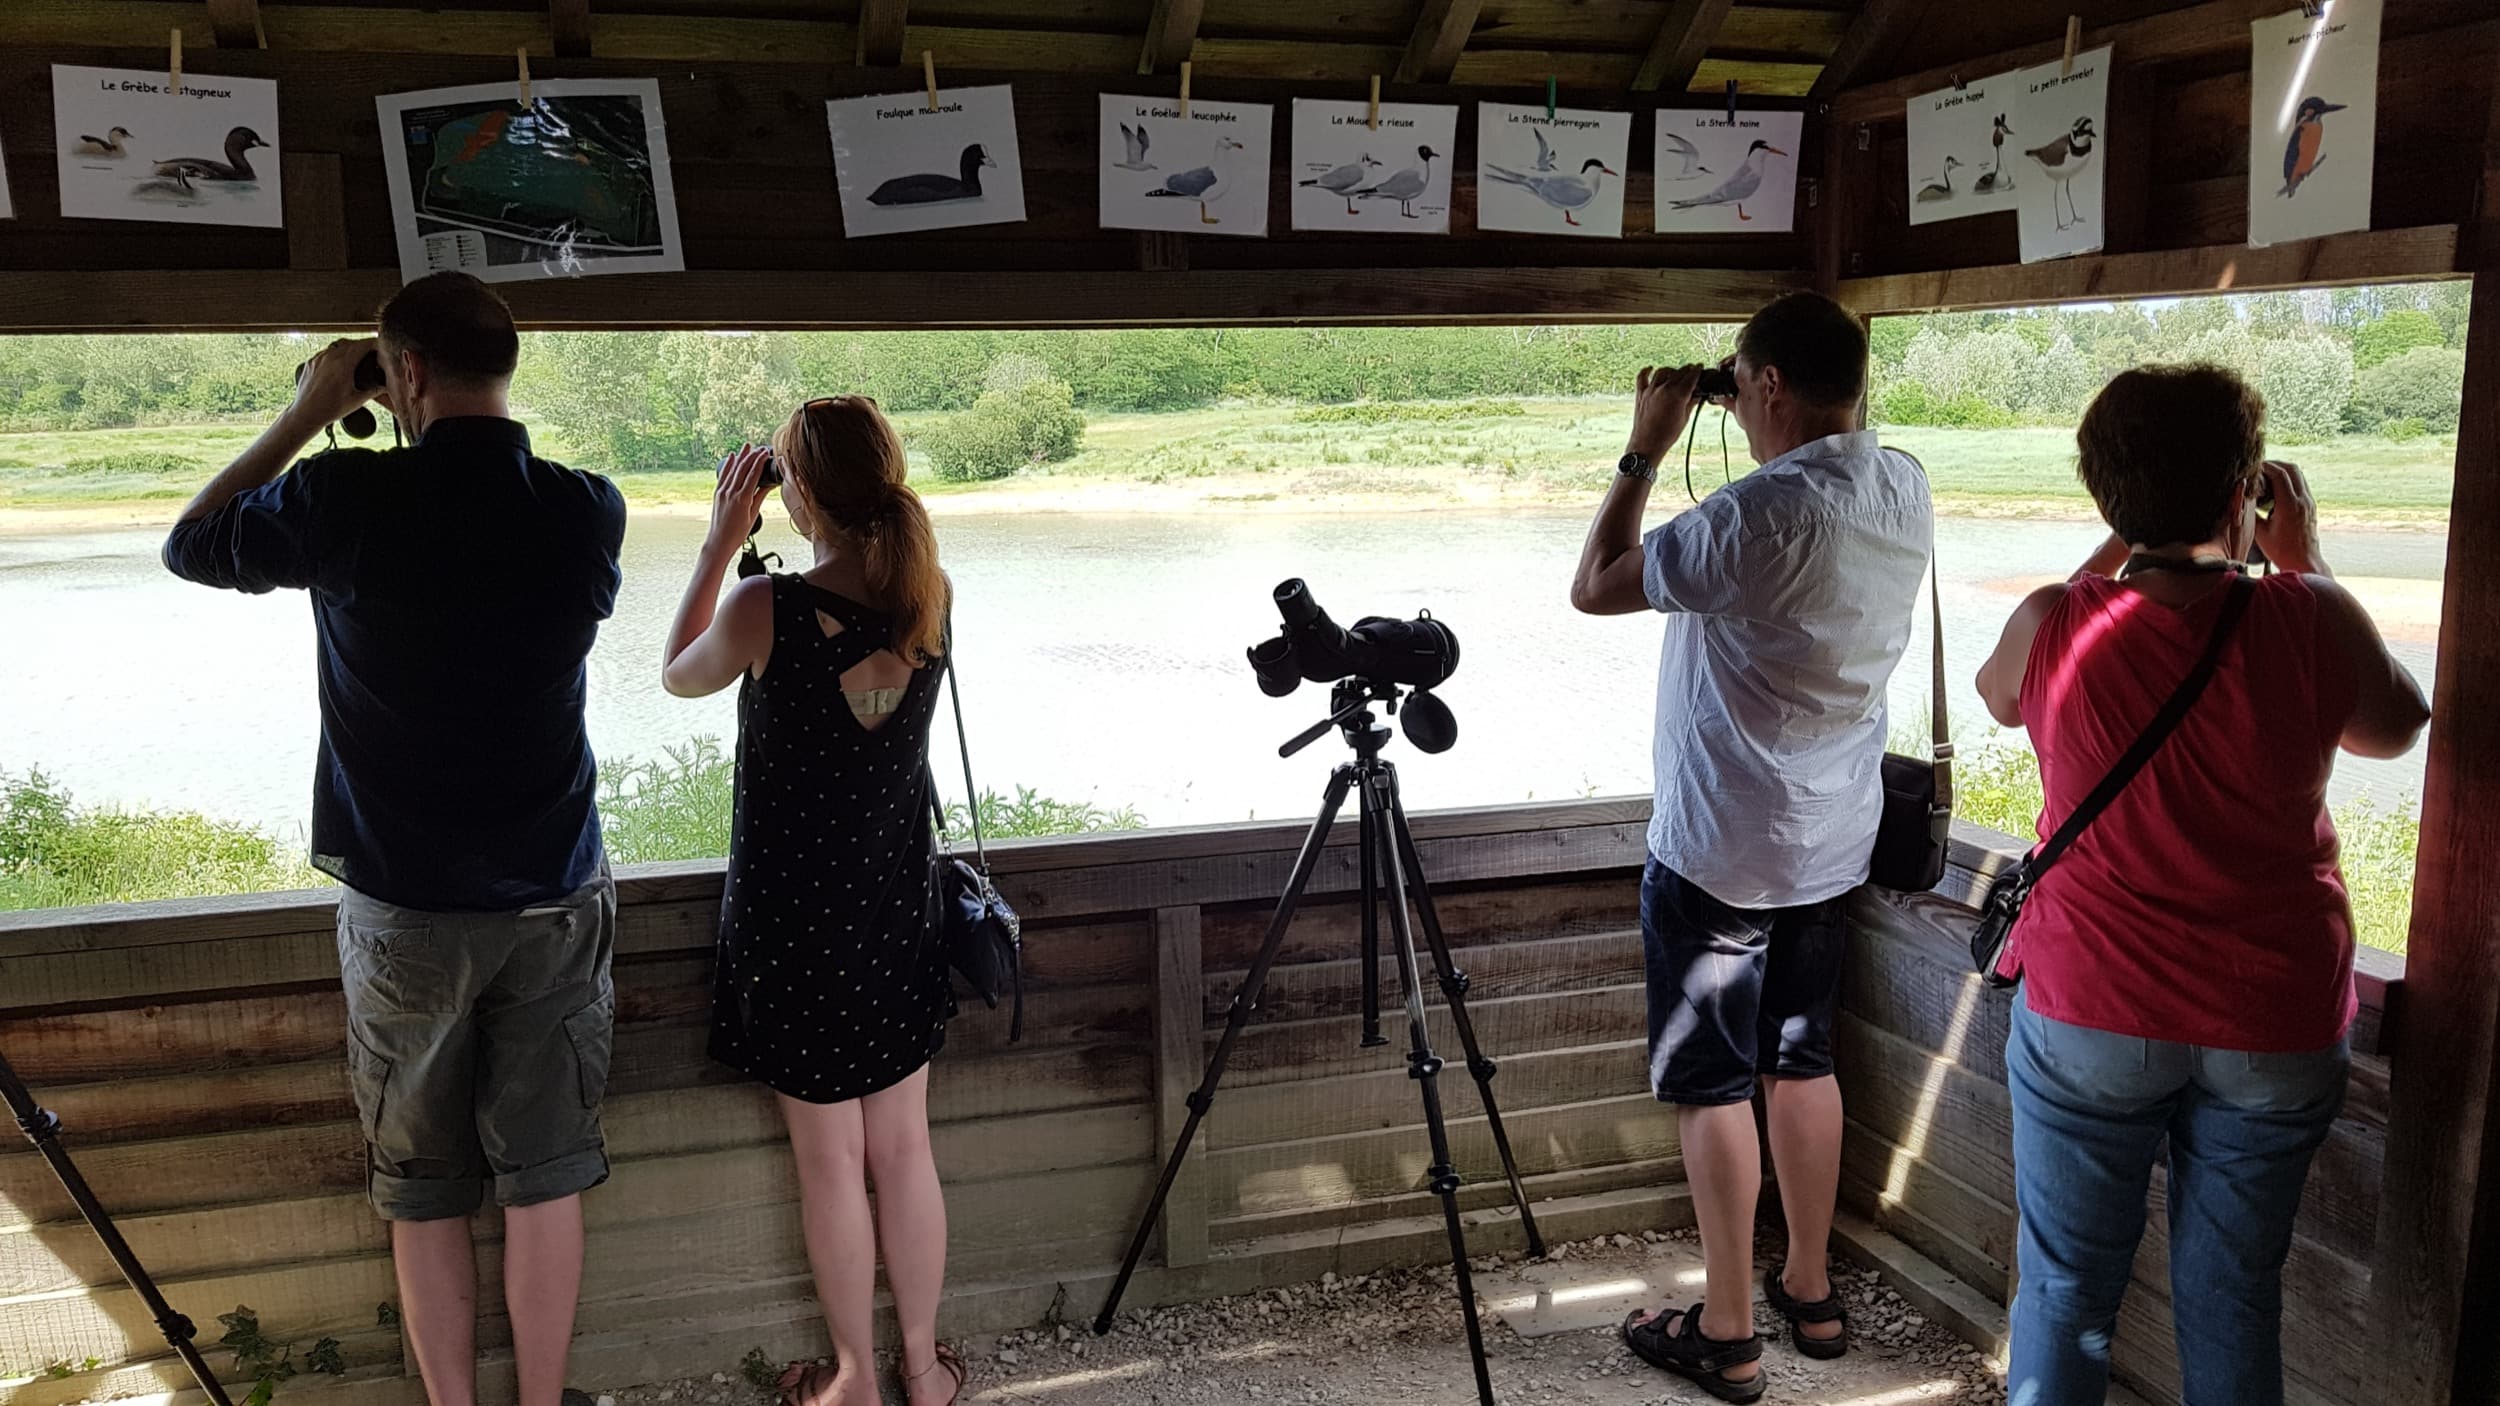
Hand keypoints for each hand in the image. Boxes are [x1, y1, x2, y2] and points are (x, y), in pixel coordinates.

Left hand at [288, 337, 378, 427]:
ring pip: (337, 346)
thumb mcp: (357, 400)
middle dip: (362, 346)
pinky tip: (339, 365)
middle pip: (350, 343)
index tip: (380, 346)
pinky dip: (335, 354)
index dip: (374, 344)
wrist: (306, 414)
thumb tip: (386, 387)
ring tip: (356, 358)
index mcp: (343, 364)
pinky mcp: (311, 363)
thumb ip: (374, 391)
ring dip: (348, 349)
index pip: (362, 345)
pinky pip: (326, 352)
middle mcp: (329, 358)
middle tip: (371, 352)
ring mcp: (318, 359)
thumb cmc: (329, 409)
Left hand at [707, 443, 773, 554]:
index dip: (760, 462)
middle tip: (760, 448)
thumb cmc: (738, 532)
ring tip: (747, 446)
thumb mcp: (753, 514)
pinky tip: (732, 456)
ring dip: (741, 456)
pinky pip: (724, 475)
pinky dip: (728, 464)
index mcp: (742, 499)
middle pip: (742, 469)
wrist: (719, 541)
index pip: (753, 475)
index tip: (766, 453)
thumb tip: (770, 484)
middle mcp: (731, 493)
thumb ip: (760, 496)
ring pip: (733, 469)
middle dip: (752, 456)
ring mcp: (722, 492)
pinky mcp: (717, 493)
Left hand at [1627, 364, 1703, 462]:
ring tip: (1675, 373)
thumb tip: (1698, 394)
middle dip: (1687, 370)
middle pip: (1679, 372)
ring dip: (1671, 370)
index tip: (1700, 368)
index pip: (1691, 376)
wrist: (1647, 444)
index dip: (1698, 370)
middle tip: (1692, 371)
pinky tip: (1651, 368)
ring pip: (1663, 371)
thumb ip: (1691, 402)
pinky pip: (1642, 377)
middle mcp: (1664, 389)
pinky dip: (1646, 371)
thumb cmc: (1668, 434)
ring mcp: (1650, 390)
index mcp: (1678, 394)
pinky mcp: (1640, 394)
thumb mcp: (1685, 418)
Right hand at [2253, 459, 2324, 574]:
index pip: (2279, 474)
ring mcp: (2309, 502)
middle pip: (2292, 468)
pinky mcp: (2310, 505)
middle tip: (2260, 468)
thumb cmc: (2281, 550)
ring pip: (2298, 474)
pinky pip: (2300, 484)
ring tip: (2267, 477)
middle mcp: (2303, 500)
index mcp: (2290, 505)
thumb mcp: (2260, 532)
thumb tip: (2241, 498)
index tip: (2253, 467)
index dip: (2265, 466)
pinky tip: (2276, 490)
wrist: (2303, 561)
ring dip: (2283, 471)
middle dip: (2275, 464)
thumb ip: (2251, 512)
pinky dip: (2288, 480)